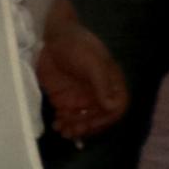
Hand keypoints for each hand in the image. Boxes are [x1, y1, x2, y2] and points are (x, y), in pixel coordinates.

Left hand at [35, 0, 128, 141]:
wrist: (53, 37)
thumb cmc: (78, 45)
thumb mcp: (92, 63)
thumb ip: (101, 85)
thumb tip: (112, 107)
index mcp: (112, 86)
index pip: (115, 109)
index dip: (105, 120)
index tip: (90, 124)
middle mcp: (99, 95)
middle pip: (98, 118)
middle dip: (87, 127)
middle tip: (73, 130)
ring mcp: (82, 98)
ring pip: (83, 121)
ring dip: (75, 129)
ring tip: (63, 131)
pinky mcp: (65, 99)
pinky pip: (67, 116)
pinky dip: (64, 123)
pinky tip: (57, 125)